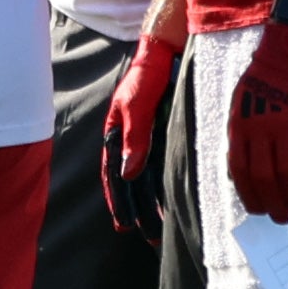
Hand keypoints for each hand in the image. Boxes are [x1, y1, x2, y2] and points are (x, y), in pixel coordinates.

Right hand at [100, 32, 178, 246]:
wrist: (169, 51)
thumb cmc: (147, 74)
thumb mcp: (136, 104)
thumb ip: (134, 136)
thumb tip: (129, 172)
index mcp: (115, 134)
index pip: (112, 174)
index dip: (117, 200)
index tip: (124, 224)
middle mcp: (131, 140)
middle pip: (131, 182)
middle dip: (137, 210)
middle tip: (148, 237)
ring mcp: (149, 139)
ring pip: (149, 178)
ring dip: (153, 203)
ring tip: (161, 228)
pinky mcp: (167, 136)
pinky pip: (165, 167)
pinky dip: (166, 185)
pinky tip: (174, 202)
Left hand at [226, 19, 287, 223]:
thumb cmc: (267, 79)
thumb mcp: (243, 105)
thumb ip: (246, 136)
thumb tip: (251, 174)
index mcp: (240, 126)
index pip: (241, 172)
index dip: (251, 196)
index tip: (261, 211)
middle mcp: (261, 129)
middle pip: (265, 178)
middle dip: (276, 204)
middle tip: (286, 218)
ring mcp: (287, 126)